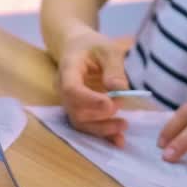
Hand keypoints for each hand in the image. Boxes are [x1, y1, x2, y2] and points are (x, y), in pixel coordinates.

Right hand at [55, 28, 131, 145]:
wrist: (78, 48)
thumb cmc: (93, 45)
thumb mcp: (108, 48)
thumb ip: (114, 67)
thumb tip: (120, 90)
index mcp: (68, 69)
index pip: (71, 89)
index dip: (89, 100)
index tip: (110, 104)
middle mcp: (63, 89)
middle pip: (75, 110)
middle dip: (99, 114)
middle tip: (121, 106)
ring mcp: (69, 102)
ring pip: (80, 122)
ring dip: (102, 128)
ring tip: (123, 126)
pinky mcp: (78, 110)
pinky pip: (87, 126)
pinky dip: (103, 135)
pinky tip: (118, 141)